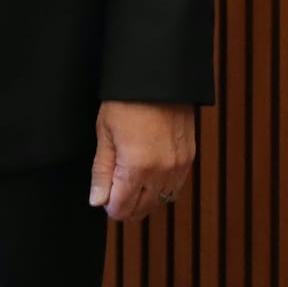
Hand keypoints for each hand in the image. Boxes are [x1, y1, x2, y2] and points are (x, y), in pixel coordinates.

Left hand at [88, 100, 197, 222]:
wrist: (158, 77)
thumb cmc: (127, 100)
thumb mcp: (105, 134)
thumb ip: (102, 172)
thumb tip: (98, 201)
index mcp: (137, 167)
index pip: (122, 209)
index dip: (109, 206)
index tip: (104, 195)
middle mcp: (162, 171)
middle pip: (143, 209)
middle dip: (126, 206)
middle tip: (115, 190)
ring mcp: (179, 165)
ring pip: (161, 201)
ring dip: (146, 199)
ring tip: (132, 183)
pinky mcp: (189, 156)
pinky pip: (176, 186)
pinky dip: (162, 188)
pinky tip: (151, 176)